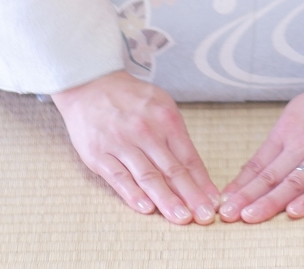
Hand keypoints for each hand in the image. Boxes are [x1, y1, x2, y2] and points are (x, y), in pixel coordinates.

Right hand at [52, 70, 220, 224]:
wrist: (90, 85)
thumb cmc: (130, 98)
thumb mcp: (160, 105)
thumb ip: (176, 135)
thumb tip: (195, 169)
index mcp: (165, 119)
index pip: (189, 157)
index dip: (202, 182)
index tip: (213, 202)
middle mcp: (145, 132)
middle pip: (172, 170)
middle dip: (191, 196)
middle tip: (204, 217)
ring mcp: (121, 144)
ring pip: (148, 177)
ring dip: (167, 200)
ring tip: (181, 218)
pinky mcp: (99, 155)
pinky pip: (119, 178)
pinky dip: (133, 195)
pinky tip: (147, 209)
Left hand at [220, 75, 303, 221]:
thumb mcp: (300, 110)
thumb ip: (280, 138)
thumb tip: (257, 164)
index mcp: (289, 128)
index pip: (259, 162)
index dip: (240, 183)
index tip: (224, 200)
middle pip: (270, 175)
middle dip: (246, 197)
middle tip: (227, 214)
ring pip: (294, 183)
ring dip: (270, 202)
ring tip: (250, 217)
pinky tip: (294, 212)